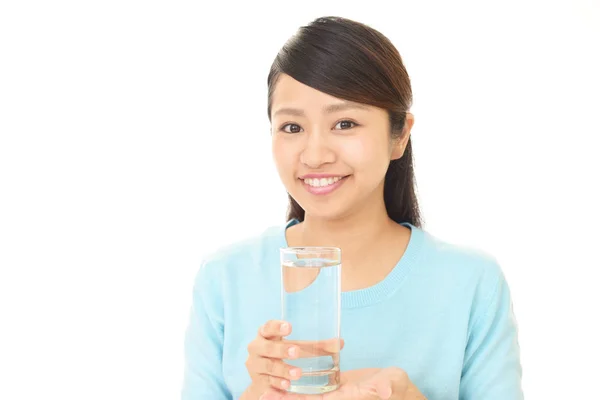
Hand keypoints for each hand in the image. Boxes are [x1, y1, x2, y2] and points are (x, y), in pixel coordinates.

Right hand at [244, 320, 344, 397]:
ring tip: (298, 373)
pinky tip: (288, 385)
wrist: (263, 375)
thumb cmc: (282, 353)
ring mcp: (255, 365)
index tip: (290, 327)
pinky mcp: (258, 381)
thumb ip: (316, 346)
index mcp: (265, 334)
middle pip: (267, 347)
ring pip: (268, 366)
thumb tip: (340, 343)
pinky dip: (278, 383)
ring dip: (283, 369)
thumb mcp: (296, 346)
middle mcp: (257, 348)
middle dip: (282, 350)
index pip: (268, 327)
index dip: (277, 326)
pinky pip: (267, 382)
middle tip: (296, 352)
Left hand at [260, 367, 425, 399]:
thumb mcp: (393, 384)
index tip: (278, 397)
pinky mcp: (336, 386)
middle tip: (260, 394)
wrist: (399, 388)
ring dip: (286, 392)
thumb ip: (386, 386)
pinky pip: (313, 388)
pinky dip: (298, 384)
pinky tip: (284, 378)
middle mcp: (336, 398)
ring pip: (306, 394)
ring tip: (263, 389)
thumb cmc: (398, 387)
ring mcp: (335, 393)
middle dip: (284, 398)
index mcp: (346, 398)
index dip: (298, 399)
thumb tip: (384, 390)